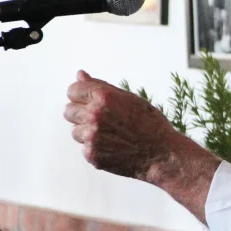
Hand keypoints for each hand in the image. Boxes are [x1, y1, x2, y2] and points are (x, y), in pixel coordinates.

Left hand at [64, 70, 180, 180]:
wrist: (162, 154)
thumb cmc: (149, 123)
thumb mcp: (129, 98)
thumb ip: (101, 86)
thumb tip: (80, 74)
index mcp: (104, 97)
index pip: (72, 90)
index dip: (81, 95)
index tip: (90, 101)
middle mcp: (94, 116)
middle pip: (68, 111)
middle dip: (80, 113)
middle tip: (102, 119)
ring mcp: (92, 137)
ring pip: (75, 131)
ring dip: (87, 132)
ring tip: (110, 135)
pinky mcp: (92, 155)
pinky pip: (84, 148)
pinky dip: (95, 148)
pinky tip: (113, 147)